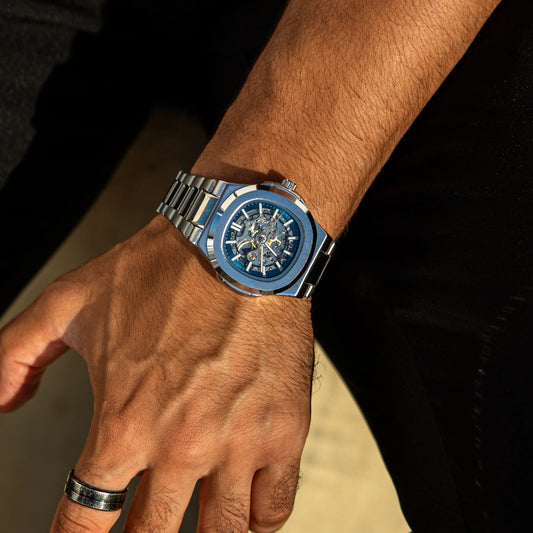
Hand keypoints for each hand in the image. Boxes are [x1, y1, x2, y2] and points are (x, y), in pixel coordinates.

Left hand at [0, 215, 313, 531]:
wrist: (239, 247)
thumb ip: (16, 353)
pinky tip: (247, 514)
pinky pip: (274, 507)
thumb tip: (1, 404)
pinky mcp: (284, 431)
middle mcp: (182, 446)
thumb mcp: (70, 302)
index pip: (83, 522)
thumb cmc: (164, 271)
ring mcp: (239, 443)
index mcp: (124, 424)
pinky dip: (259, 523)